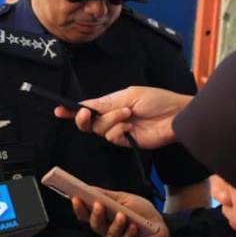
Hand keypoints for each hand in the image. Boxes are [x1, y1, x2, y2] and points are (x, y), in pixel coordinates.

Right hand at [54, 86, 191, 148]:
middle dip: (83, 118)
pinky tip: (131, 126)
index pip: (87, 107)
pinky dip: (119, 130)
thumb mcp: (129, 95)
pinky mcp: (126, 141)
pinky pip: (112, 138)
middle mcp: (112, 117)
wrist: (176, 116)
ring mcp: (119, 130)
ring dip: (112, 120)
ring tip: (128, 113)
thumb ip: (106, 103)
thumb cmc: (158, 100)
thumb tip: (86, 105)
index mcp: (111, 103)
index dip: (72, 110)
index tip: (59, 110)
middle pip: (88, 122)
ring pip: (100, 129)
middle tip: (86, 112)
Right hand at [71, 190, 169, 236]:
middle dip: (96, 215)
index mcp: (103, 218)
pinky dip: (129, 234)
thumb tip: (89, 188)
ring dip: (115, 225)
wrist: (160, 225)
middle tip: (98, 205)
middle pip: (95, 225)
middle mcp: (106, 231)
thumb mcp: (124, 199)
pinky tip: (134, 227)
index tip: (75, 198)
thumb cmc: (140, 212)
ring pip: (110, 235)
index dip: (79, 208)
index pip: (86, 215)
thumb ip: (107, 196)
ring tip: (122, 215)